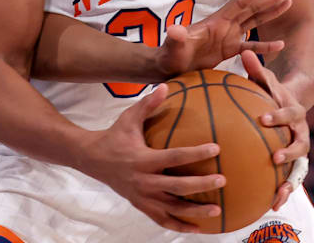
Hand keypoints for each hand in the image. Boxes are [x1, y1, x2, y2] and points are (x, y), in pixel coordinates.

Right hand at [76, 84, 224, 232]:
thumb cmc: (114, 136)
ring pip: (172, 208)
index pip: (174, 157)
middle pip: (177, 186)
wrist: (91, 159)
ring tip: (217, 210)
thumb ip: (148, 104)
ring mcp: (142, 196)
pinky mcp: (140, 205)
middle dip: (201, 184)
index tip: (216, 148)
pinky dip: (180, 226)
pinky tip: (197, 229)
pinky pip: (162, 220)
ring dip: (195, 211)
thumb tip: (165, 85)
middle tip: (222, 180)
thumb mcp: (128, 118)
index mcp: (143, 159)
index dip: (195, 153)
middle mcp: (143, 181)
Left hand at [155, 0, 291, 76]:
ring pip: (255, 21)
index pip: (239, 4)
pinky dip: (266, 46)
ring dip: (271, 13)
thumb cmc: (170, 56)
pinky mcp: (229, 50)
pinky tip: (281, 44)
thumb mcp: (173, 47)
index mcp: (216, 22)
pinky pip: (252, 46)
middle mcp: (225, 25)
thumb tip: (174, 30)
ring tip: (289, 3)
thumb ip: (176, 39)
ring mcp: (228, 37)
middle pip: (252, 8)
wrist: (168, 67)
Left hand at [241, 50, 309, 210]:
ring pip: (299, 166)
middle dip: (289, 150)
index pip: (287, 112)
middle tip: (275, 156)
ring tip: (278, 193)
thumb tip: (244, 50)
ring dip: (290, 179)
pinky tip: (272, 205)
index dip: (278, 115)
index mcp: (292, 111)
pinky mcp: (293, 163)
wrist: (291, 109)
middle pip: (301, 142)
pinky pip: (291, 179)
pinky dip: (284, 192)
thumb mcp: (265, 82)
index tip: (263, 119)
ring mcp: (298, 149)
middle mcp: (300, 131)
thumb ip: (256, 70)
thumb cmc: (270, 94)